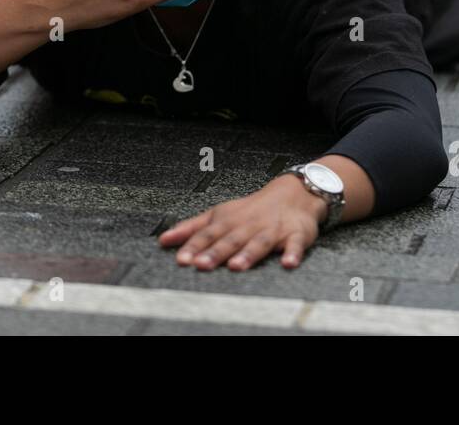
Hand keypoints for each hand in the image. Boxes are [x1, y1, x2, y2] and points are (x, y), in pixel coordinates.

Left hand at [158, 174, 328, 270]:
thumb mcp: (218, 215)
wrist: (293, 193)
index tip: (181, 259)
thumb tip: (162, 240)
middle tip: (201, 265)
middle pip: (230, 240)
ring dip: (248, 254)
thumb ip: (191, 229)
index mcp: (228, 221)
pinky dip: (292, 254)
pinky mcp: (296, 235)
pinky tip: (288, 263)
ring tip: (237, 266)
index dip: (194, 246)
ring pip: (258, 243)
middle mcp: (248, 226)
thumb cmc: (250, 210)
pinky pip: (295, 245)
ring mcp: (272, 230)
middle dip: (215, 253)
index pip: (208, 234)